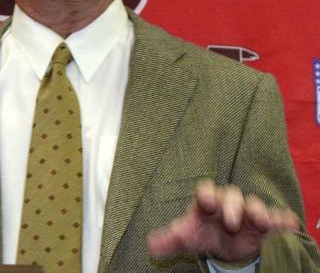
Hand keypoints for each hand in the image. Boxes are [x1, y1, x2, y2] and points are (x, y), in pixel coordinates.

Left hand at [147, 179, 299, 263]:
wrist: (224, 243)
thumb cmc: (203, 234)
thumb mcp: (187, 237)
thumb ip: (170, 239)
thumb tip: (151, 246)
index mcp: (207, 203)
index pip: (206, 191)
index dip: (207, 195)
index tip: (207, 203)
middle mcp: (228, 204)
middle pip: (232, 196)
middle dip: (232, 207)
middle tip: (231, 222)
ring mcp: (248, 212)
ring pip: (254, 205)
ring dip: (258, 212)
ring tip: (261, 223)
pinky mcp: (266, 224)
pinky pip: (276, 217)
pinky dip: (282, 219)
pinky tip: (287, 225)